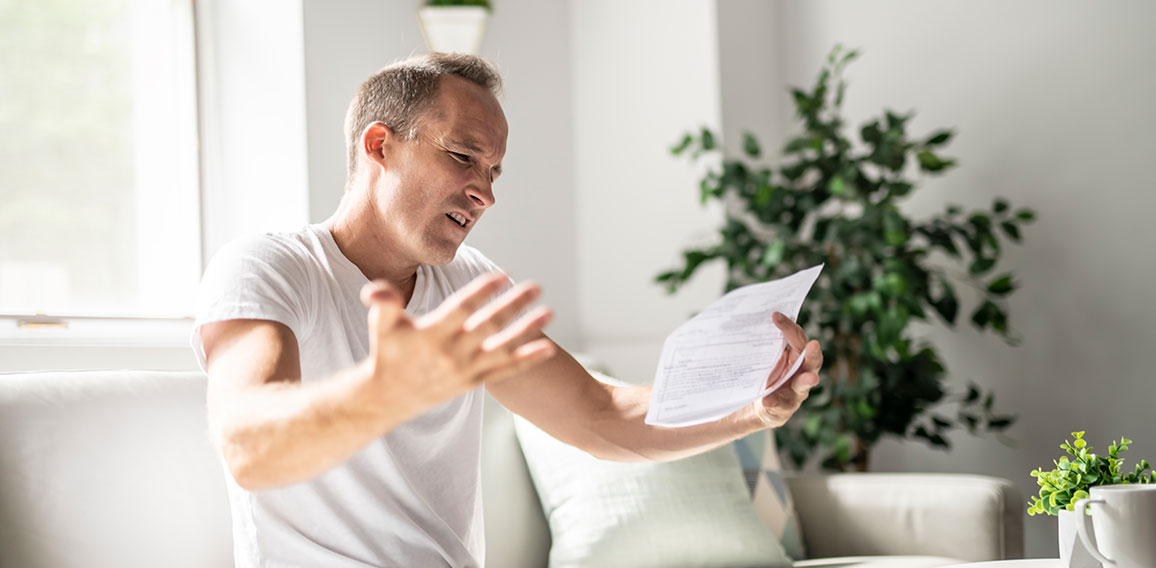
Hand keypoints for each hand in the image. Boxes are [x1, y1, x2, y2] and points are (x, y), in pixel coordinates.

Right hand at [359, 272, 555, 423]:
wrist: (388, 398)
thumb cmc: (387, 353)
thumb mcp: (382, 326)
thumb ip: (384, 303)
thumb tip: (374, 289)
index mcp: (432, 334)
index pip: (462, 309)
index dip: (482, 291)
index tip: (503, 275)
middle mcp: (452, 353)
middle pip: (489, 326)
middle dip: (513, 305)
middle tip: (536, 286)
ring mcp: (466, 370)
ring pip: (503, 349)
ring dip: (528, 331)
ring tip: (549, 313)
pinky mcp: (474, 382)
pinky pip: (506, 371)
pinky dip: (528, 360)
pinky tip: (549, 348)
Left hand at [747, 312, 822, 429]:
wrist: (755, 405)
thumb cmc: (764, 375)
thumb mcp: (766, 358)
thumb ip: (766, 343)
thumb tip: (751, 318)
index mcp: (797, 357)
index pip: (798, 339)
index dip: (790, 327)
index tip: (776, 315)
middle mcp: (801, 374)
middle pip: (812, 362)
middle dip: (813, 354)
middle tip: (813, 345)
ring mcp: (795, 393)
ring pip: (804, 385)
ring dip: (807, 381)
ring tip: (810, 378)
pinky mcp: (783, 409)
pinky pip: (781, 405)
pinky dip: (774, 402)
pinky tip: (767, 400)